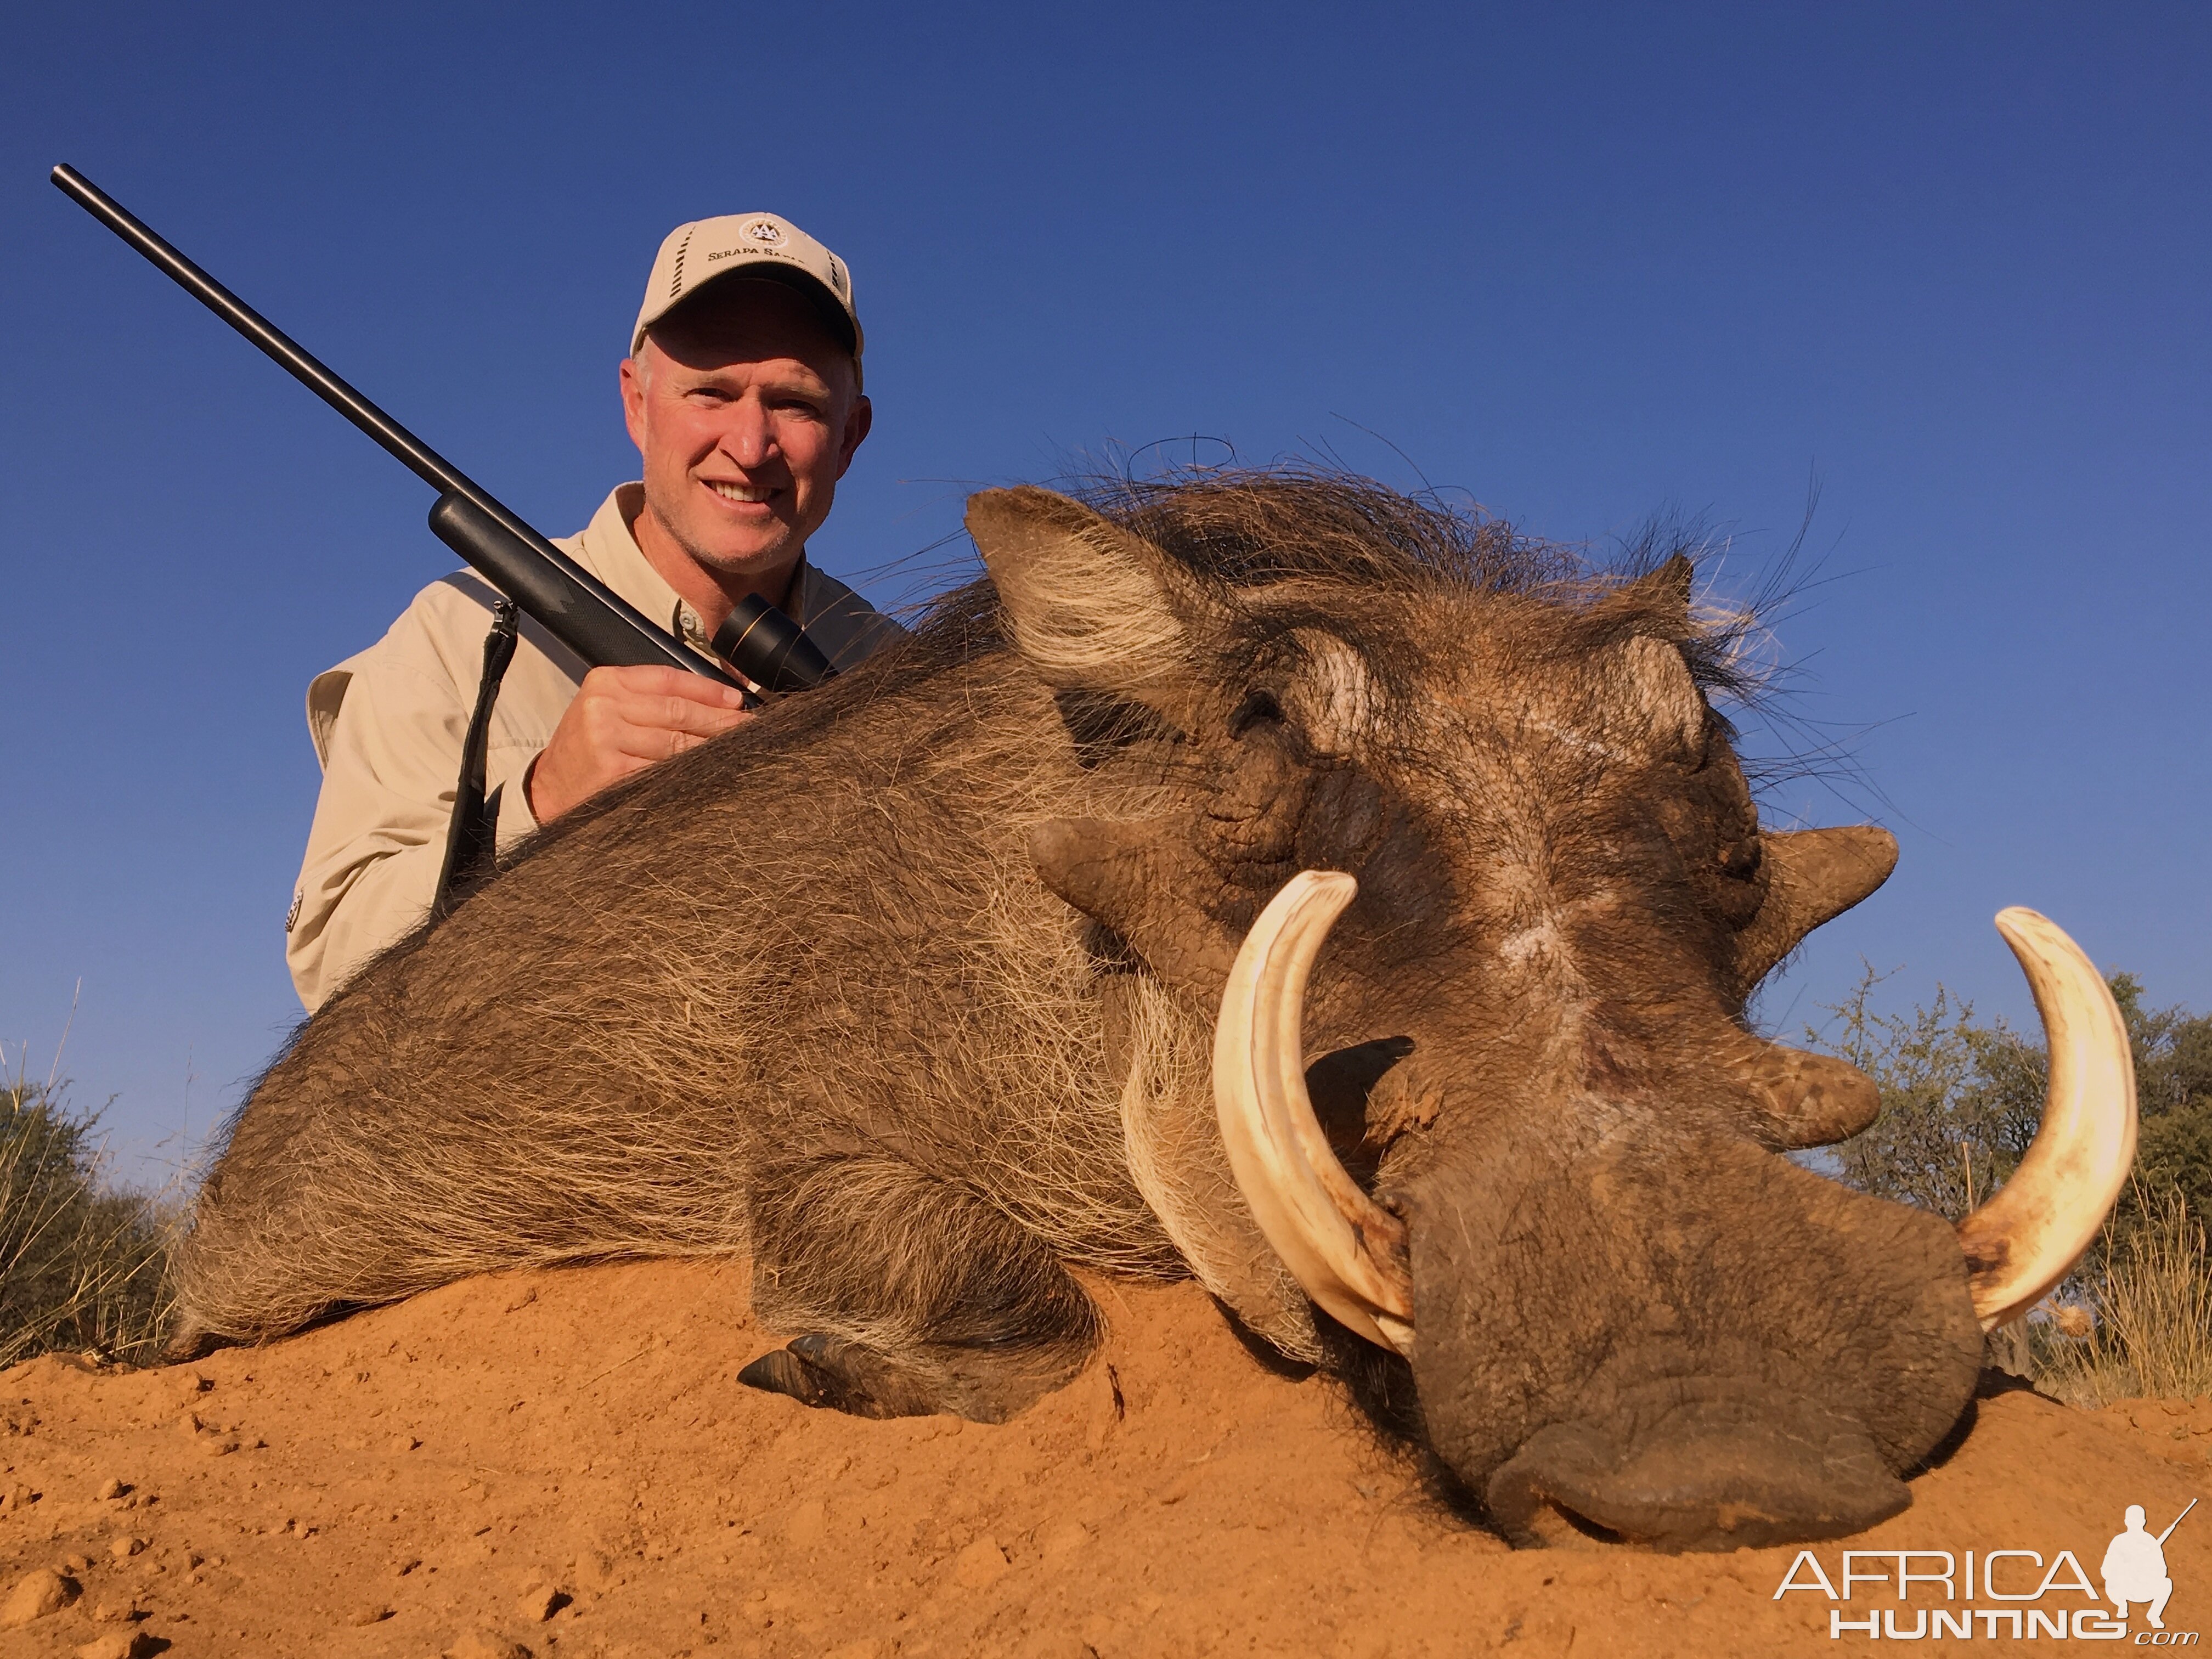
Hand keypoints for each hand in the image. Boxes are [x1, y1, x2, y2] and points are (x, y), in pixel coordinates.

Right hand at [526, 665, 751, 820]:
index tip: (737, 701)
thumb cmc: (585, 752)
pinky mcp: (614, 771)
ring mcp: (607, 738)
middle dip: (720, 720)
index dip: (708, 690)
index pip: (669, 679)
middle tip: (750, 728)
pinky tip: (712, 773)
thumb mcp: (606, 711)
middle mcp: (604, 705)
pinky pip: (666, 770)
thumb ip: (647, 702)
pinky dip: (693, 773)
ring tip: (739, 751)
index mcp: (605, 683)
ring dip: (713, 749)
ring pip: (678, 742)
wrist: (547, 792)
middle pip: (678, 710)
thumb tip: (713, 703)